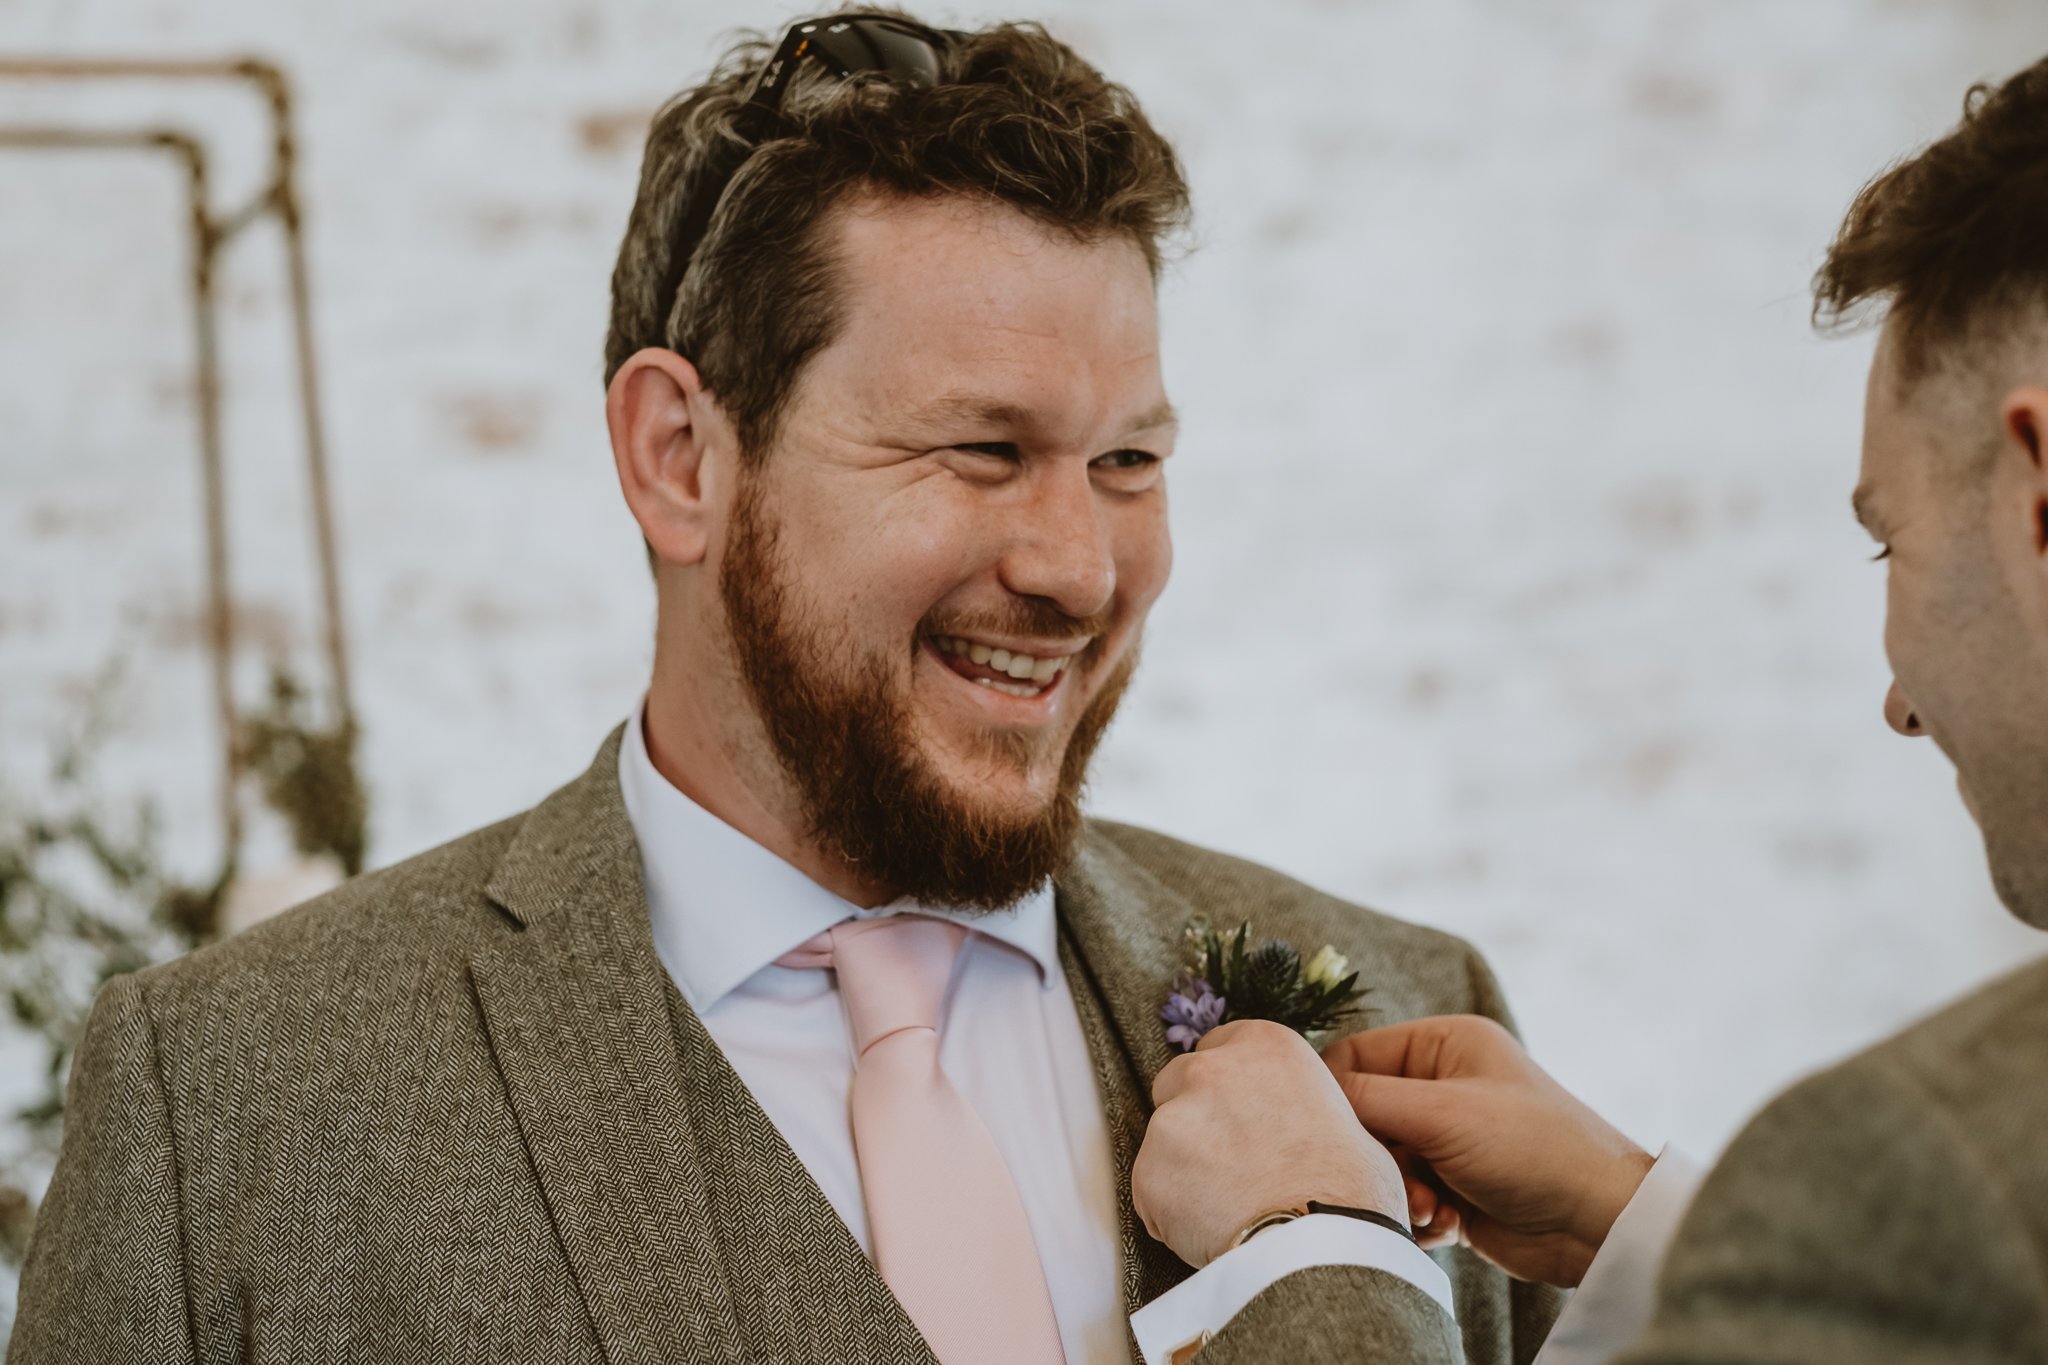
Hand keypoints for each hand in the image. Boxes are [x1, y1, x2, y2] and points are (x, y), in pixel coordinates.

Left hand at [1133, 1019, 1407, 1268]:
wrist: (1322, 1245)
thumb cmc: (1350, 1189)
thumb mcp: (1345, 1121)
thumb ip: (1302, 1108)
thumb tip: (1300, 1131)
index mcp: (1263, 1046)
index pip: (1220, 1046)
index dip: (1228, 1087)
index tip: (1240, 1116)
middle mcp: (1210, 1070)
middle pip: (1176, 1083)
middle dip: (1194, 1118)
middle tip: (1228, 1163)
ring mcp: (1173, 1120)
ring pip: (1162, 1143)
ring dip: (1183, 1170)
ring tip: (1228, 1210)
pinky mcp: (1148, 1172)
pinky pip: (1151, 1194)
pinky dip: (1171, 1214)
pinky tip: (1212, 1232)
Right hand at [1323, 1015, 1653, 1286]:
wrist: (1599, 1225)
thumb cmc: (1533, 1148)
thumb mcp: (1443, 1113)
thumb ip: (1367, 1099)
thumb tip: (1302, 1089)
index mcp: (1445, 1044)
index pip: (1356, 1056)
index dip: (1334, 1092)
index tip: (1322, 1129)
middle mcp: (1443, 1086)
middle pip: (1364, 1115)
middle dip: (1376, 1154)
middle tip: (1395, 1179)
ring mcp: (1448, 1138)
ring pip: (1381, 1162)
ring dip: (1398, 1190)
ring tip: (1430, 1207)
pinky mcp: (1453, 1187)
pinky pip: (1404, 1196)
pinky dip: (1417, 1214)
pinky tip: (1447, 1224)